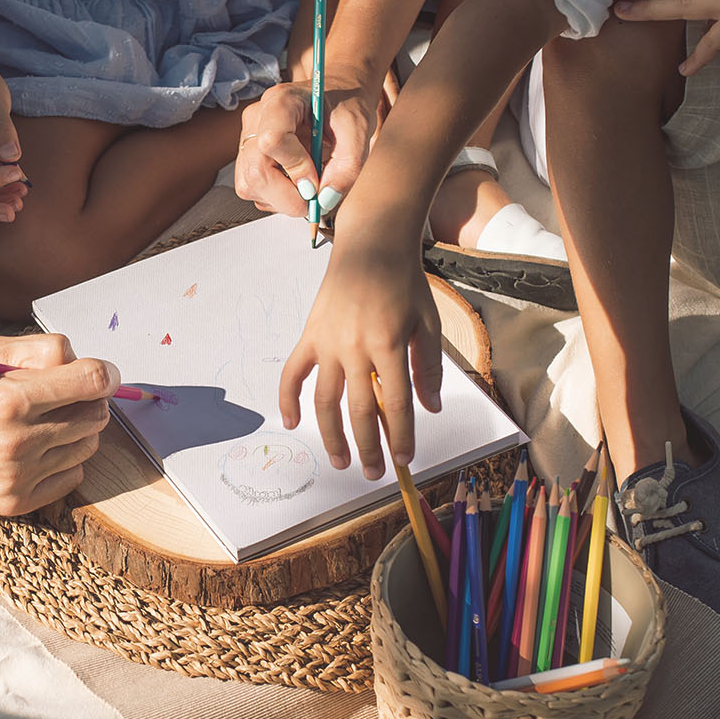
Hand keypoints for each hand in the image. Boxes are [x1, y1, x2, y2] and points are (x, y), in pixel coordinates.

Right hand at [0, 333, 115, 512]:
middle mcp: (16, 442)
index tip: (102, 373)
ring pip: (86, 447)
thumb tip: (88, 363)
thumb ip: (41, 350)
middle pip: (94, 416)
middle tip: (68, 394)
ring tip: (48, 420)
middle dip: (89, 400)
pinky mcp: (13, 502)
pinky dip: (65, 460)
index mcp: (10, 399)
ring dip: (77, 430)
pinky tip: (41, 447)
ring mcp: (16, 476)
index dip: (104, 373)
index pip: (90, 382)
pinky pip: (71, 478)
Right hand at [234, 79, 376, 218]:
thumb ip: (347, 167)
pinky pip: (255, 191)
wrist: (337, 101)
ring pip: (251, 186)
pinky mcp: (247, 160)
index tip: (317, 181)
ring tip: (310, 182)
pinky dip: (279, 197)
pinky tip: (298, 181)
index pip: (272, 140)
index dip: (296, 168)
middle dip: (289, 196)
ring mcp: (248, 140)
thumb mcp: (359, 132)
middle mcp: (257, 120)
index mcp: (282, 101)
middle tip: (317, 198)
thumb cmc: (345, 109)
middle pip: (256, 171)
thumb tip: (324, 201)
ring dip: (284, 198)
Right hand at [279, 238, 443, 478]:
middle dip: (368, 447)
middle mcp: (355, 348)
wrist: (371, 244)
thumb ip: (429, 368)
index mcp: (389, 345)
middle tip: (373, 473)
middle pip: (359, 411)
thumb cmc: (404, 283)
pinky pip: (294, 374)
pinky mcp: (309, 336)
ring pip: (326, 401)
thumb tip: (430, 408)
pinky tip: (294, 424)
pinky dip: (289, 400)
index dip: (400, 436)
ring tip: (342, 461)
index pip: (395, 404)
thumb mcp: (428, 323)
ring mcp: (328, 343)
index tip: (404, 460)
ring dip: (332, 437)